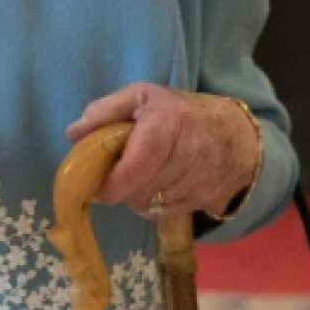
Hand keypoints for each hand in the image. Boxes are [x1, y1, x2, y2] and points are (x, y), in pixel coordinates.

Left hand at [65, 84, 259, 219]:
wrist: (236, 132)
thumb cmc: (178, 111)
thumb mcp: (141, 96)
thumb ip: (105, 111)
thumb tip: (73, 134)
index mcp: (170, 122)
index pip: (135, 167)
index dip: (112, 184)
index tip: (97, 187)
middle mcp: (191, 152)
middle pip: (140, 191)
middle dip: (123, 187)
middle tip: (121, 173)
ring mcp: (203, 179)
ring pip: (152, 206)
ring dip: (139, 196)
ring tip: (145, 175)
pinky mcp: (210, 199)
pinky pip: (168, 213)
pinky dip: (157, 204)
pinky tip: (162, 185)